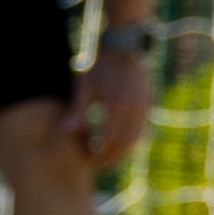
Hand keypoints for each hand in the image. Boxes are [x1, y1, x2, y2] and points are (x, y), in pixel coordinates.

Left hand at [68, 48, 154, 173]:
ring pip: (136, 139)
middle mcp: (134, 108)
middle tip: (99, 166)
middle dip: (113, 158)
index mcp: (117, 104)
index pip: (110, 140)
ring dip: (123, 152)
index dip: (101, 155)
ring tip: (108, 159)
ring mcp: (144, 107)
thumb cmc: (100, 66)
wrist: (124, 48)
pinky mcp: (148, 105)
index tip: (90, 161)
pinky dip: (130, 141)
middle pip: (125, 144)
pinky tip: (117, 145)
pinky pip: (141, 130)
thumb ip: (77, 110)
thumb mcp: (85, 86)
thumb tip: (66, 132)